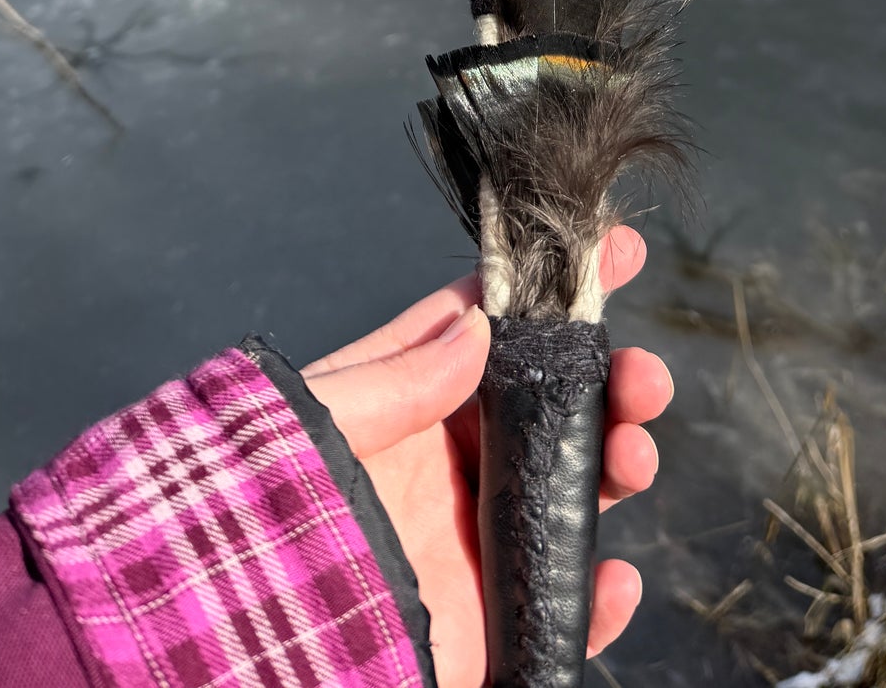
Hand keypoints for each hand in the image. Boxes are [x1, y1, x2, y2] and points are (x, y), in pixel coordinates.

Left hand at [302, 227, 671, 687]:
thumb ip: (400, 376)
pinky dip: (601, 594)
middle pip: (557, 403)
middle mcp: (456, 460)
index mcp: (415, 397)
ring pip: (576, 487)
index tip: (618, 248)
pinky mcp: (490, 617)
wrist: (243, 636)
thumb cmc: (261, 509)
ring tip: (632, 456)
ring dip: (620, 462)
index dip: (558, 284)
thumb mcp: (322, 423)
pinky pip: (562, 602)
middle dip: (612, 380)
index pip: (499, 325)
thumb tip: (479, 326)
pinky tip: (612, 575)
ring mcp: (478, 536)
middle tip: (642, 379)